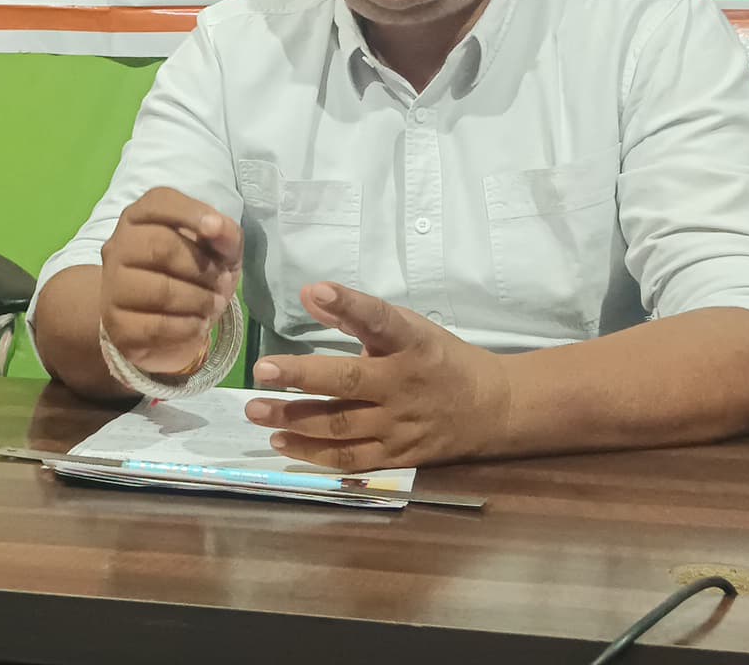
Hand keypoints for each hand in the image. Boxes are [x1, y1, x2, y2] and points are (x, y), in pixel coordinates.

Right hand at [98, 187, 241, 375]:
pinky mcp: (117, 324)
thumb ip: (224, 233)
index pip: (158, 202)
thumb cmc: (192, 275)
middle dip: (201, 267)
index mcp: (139, 218)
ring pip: (159, 290)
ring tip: (213, 305)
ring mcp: (112, 286)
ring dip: (199, 299)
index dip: (190, 212)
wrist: (164, 324)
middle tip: (221, 282)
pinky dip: (187, 326)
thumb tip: (219, 227)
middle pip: (160, 247)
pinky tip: (198, 324)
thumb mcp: (218, 250)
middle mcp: (118, 246)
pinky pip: (156, 325)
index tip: (216, 229)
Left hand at [244, 282, 513, 470]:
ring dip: (295, 419)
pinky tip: (281, 443)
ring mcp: (400, 425)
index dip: (348, 305)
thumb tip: (309, 296)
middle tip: (261, 371)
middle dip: (301, 376)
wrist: (492, 409)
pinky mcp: (397, 456)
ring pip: (342, 425)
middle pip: (349, 382)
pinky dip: (314, 453)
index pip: (379, 320)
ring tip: (256, 410)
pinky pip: (351, 458)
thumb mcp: (410, 328)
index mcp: (413, 344)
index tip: (315, 291)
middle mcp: (405, 385)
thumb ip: (358, 317)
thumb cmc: (440, 360)